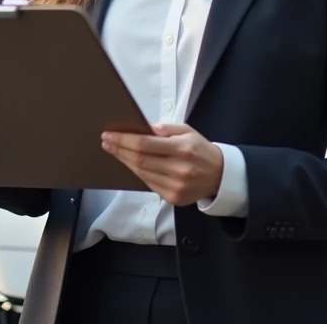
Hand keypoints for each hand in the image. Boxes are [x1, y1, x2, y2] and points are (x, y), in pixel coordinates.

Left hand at [102, 123, 223, 205]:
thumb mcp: (187, 131)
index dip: (124, 140)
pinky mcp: (173, 198)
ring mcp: (176, 186)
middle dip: (119, 150)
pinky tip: (130, 163)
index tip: (109, 135)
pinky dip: (137, 173)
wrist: (220, 175)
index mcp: (182, 149)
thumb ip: (165, 129)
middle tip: (106, 142)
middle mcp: (179, 169)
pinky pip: (149, 184)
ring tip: (114, 151)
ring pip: (142, 173)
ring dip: (125, 162)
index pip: (145, 145)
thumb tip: (143, 129)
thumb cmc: (201, 149)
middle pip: (140, 160)